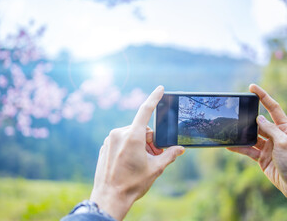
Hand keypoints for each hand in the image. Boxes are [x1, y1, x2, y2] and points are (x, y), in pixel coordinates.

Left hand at [90, 86, 184, 220]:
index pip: (145, 110)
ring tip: (142, 160)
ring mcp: (110, 139)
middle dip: (151, 139)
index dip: (154, 98)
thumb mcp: (156, 169)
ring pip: (131, 134)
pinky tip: (130, 162)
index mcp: (132, 136)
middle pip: (141, 128)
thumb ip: (169, 155)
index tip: (160, 88)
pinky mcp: (105, 146)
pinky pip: (121, 140)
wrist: (109, 197)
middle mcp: (119, 133)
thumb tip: (180, 149)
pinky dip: (129, 146)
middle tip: (154, 154)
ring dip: (140, 143)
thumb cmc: (132, 184)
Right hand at [228, 84, 286, 215]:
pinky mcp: (261, 157)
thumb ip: (270, 129)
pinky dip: (239, 147)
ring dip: (241, 133)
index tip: (252, 87)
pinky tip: (229, 145)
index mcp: (286, 128)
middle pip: (260, 122)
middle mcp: (276, 135)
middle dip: (248, 117)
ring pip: (252, 136)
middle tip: (236, 111)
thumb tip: (258, 119)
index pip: (273, 108)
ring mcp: (268, 147)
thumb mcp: (284, 143)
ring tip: (229, 128)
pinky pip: (248, 149)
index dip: (263, 96)